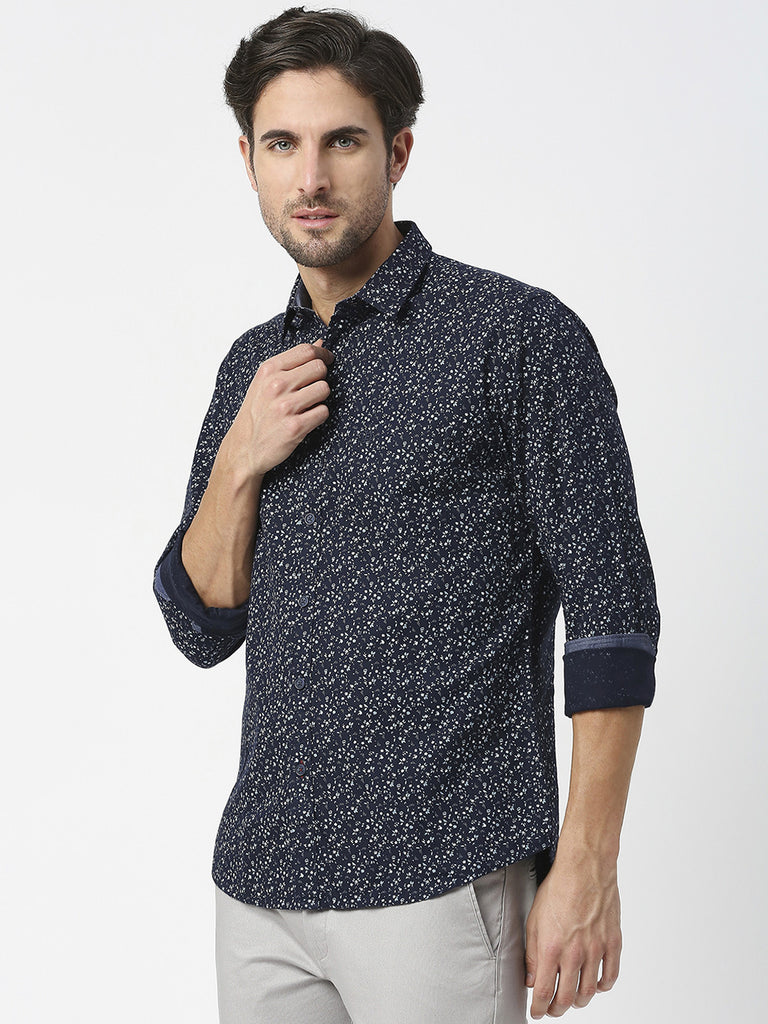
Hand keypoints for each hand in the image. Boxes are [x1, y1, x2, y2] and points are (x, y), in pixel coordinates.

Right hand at [224, 339, 334, 477]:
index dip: (323, 354)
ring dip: (320, 399)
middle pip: (320, 368)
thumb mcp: (265, 382)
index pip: (307, 350)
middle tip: (311, 390)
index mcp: (269, 370)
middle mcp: (276, 385)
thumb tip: (321, 343)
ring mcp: (286, 406)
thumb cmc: (257, 413)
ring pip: (325, 389)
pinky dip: (318, 417)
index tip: (327, 360)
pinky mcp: (295, 427)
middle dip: (321, 378)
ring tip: (305, 406)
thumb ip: (292, 362)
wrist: (244, 448)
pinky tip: (305, 420)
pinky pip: (323, 412)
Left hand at [524, 849, 621, 1017]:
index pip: (545, 991)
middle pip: (567, 998)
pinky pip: (610, 976)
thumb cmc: (558, 888)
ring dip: (578, 1000)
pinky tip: (595, 985)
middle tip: (552, 1009)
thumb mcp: (534, 919)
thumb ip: (533, 953)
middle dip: (557, 1009)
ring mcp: (597, 950)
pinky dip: (603, 987)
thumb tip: (532, 978)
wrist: (585, 868)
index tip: (536, 1013)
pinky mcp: (613, 943)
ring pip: (589, 992)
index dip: (539, 1008)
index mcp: (552, 947)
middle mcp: (575, 953)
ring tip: (571, 999)